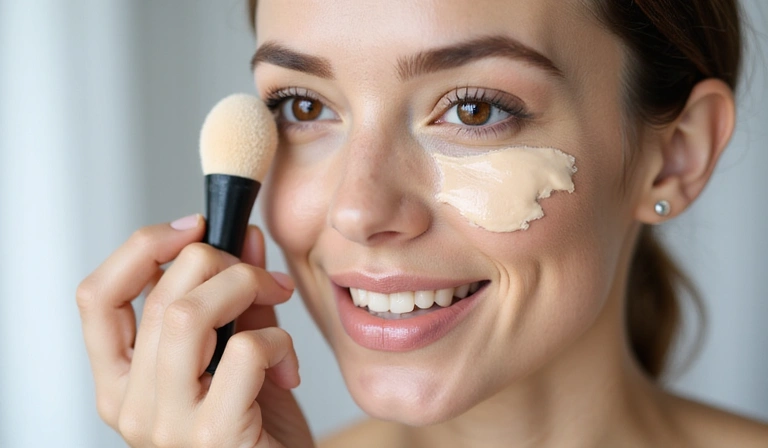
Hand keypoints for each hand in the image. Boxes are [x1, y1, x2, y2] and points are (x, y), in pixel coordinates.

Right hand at [76, 215, 313, 446]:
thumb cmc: (262, 428)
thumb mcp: (242, 351)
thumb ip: (238, 297)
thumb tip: (245, 236)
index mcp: (122, 380)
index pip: (96, 296)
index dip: (142, 248)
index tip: (194, 226)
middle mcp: (129, 405)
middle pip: (158, 295)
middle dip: (223, 263)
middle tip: (264, 278)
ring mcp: (165, 426)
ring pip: (186, 315)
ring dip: (244, 289)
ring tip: (276, 302)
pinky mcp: (210, 437)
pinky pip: (241, 353)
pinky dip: (276, 342)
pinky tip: (287, 368)